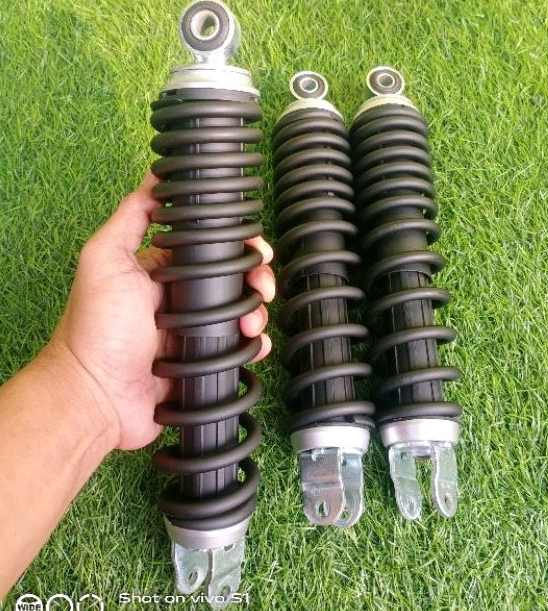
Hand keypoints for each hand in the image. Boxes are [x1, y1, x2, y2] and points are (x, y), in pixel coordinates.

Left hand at [50, 172, 274, 450]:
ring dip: (257, 312)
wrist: (98, 395)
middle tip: (260, 287)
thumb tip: (156, 178)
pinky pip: (240, 347)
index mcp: (164, 269)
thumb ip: (131, 218)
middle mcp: (183, 297)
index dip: (238, 244)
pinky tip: (251, 343)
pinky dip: (254, 344)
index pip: (212, 247)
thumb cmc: (95, 329)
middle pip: (235, 278)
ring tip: (250, 323)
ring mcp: (196, 329)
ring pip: (243, 311)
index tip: (254, 249)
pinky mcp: (205, 358)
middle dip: (256, 278)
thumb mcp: (104, 259)